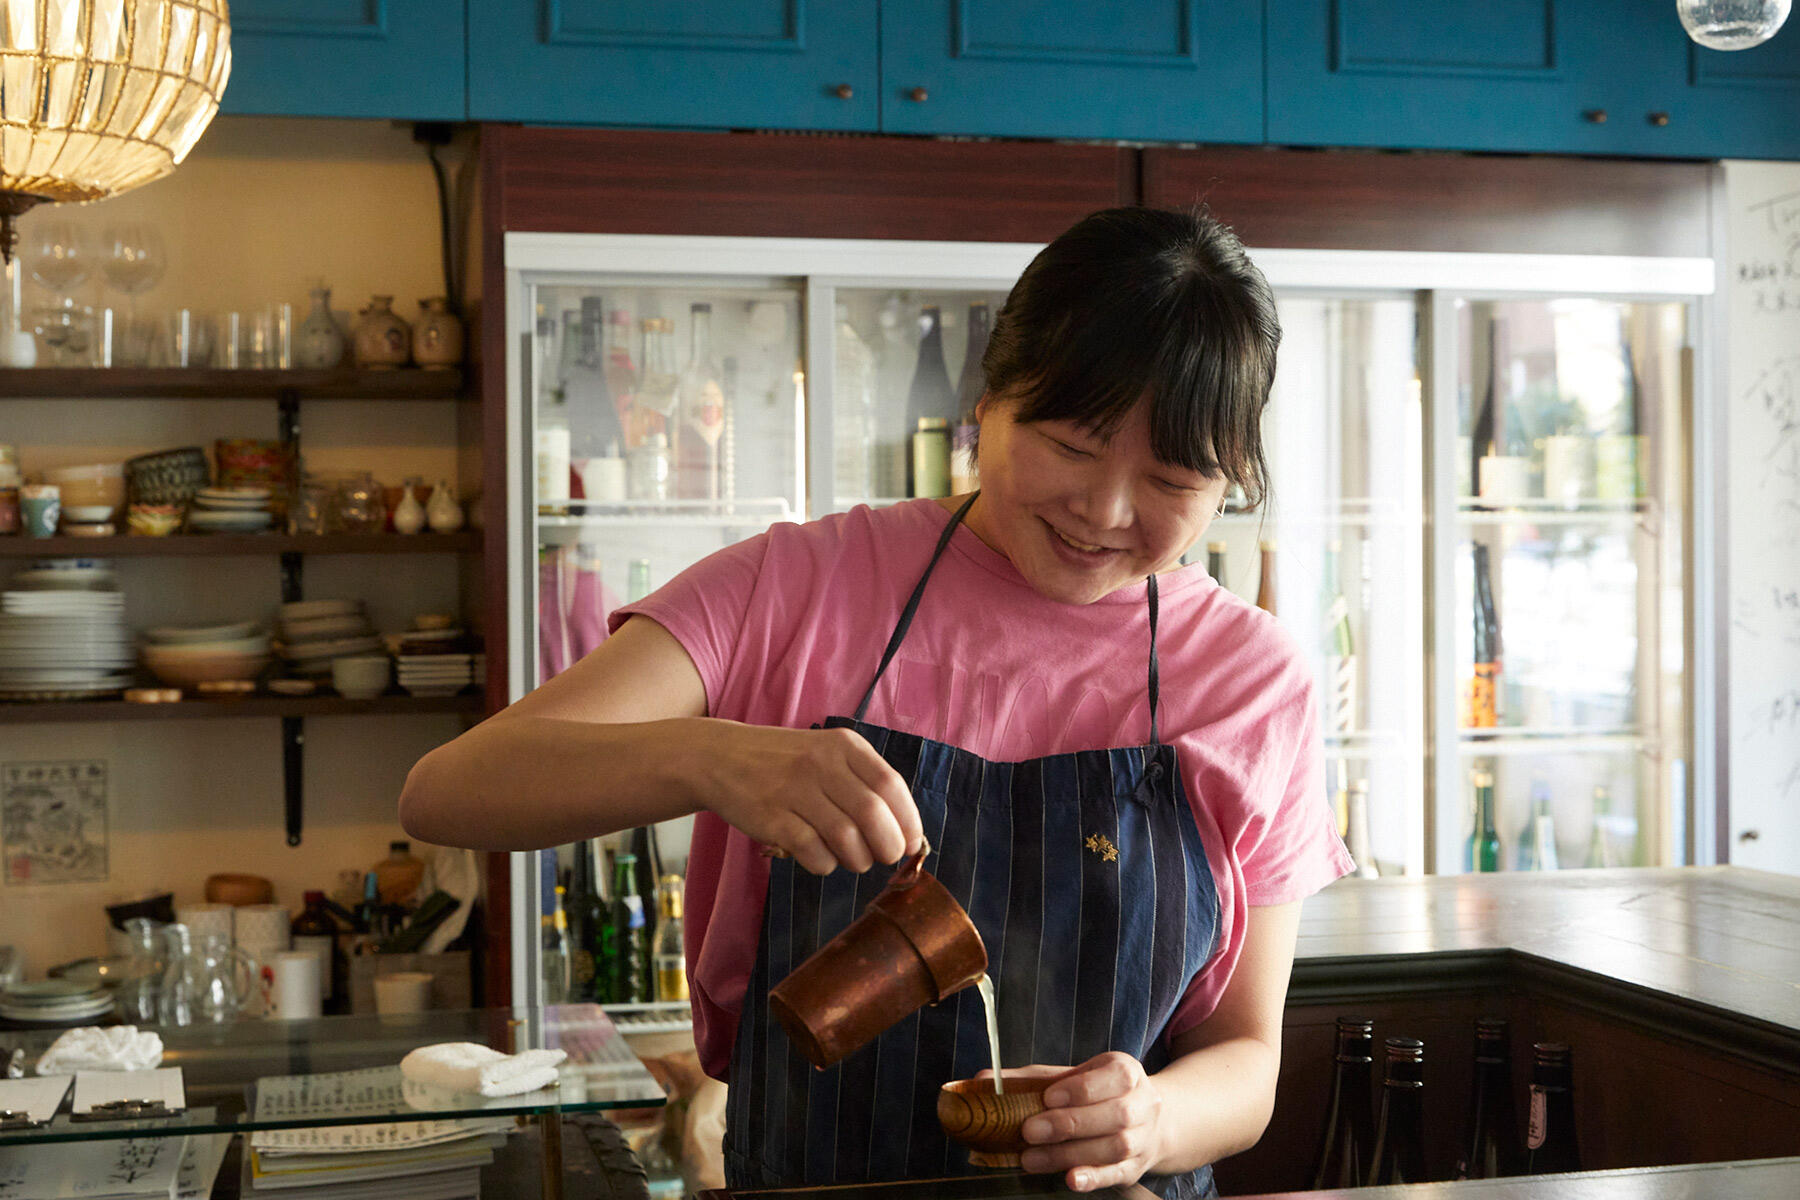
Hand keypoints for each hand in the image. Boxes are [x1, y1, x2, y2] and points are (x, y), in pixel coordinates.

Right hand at [699, 722, 922, 874]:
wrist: (721, 758)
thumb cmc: (787, 763)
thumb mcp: (828, 755)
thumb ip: (865, 784)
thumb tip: (905, 833)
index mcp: (843, 745)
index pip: (891, 785)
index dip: (908, 821)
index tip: (912, 842)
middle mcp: (821, 764)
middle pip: (872, 815)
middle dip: (889, 846)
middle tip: (887, 857)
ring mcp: (793, 790)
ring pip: (846, 838)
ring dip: (858, 860)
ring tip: (854, 860)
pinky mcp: (771, 818)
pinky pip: (814, 853)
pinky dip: (826, 865)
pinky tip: (822, 858)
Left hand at [998, 1053, 1167, 1190]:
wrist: (1146, 1121)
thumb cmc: (1097, 1095)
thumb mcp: (1071, 1078)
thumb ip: (1030, 1080)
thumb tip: (982, 1081)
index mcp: (1126, 1072)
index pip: (1112, 1078)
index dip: (1080, 1089)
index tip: (1048, 1098)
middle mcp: (1142, 1104)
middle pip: (1114, 1115)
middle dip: (1068, 1123)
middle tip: (1029, 1131)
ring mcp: (1143, 1138)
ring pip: (1115, 1147)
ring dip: (1069, 1154)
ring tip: (1031, 1159)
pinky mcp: (1135, 1168)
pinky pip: (1117, 1174)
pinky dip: (1093, 1178)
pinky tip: (1069, 1179)